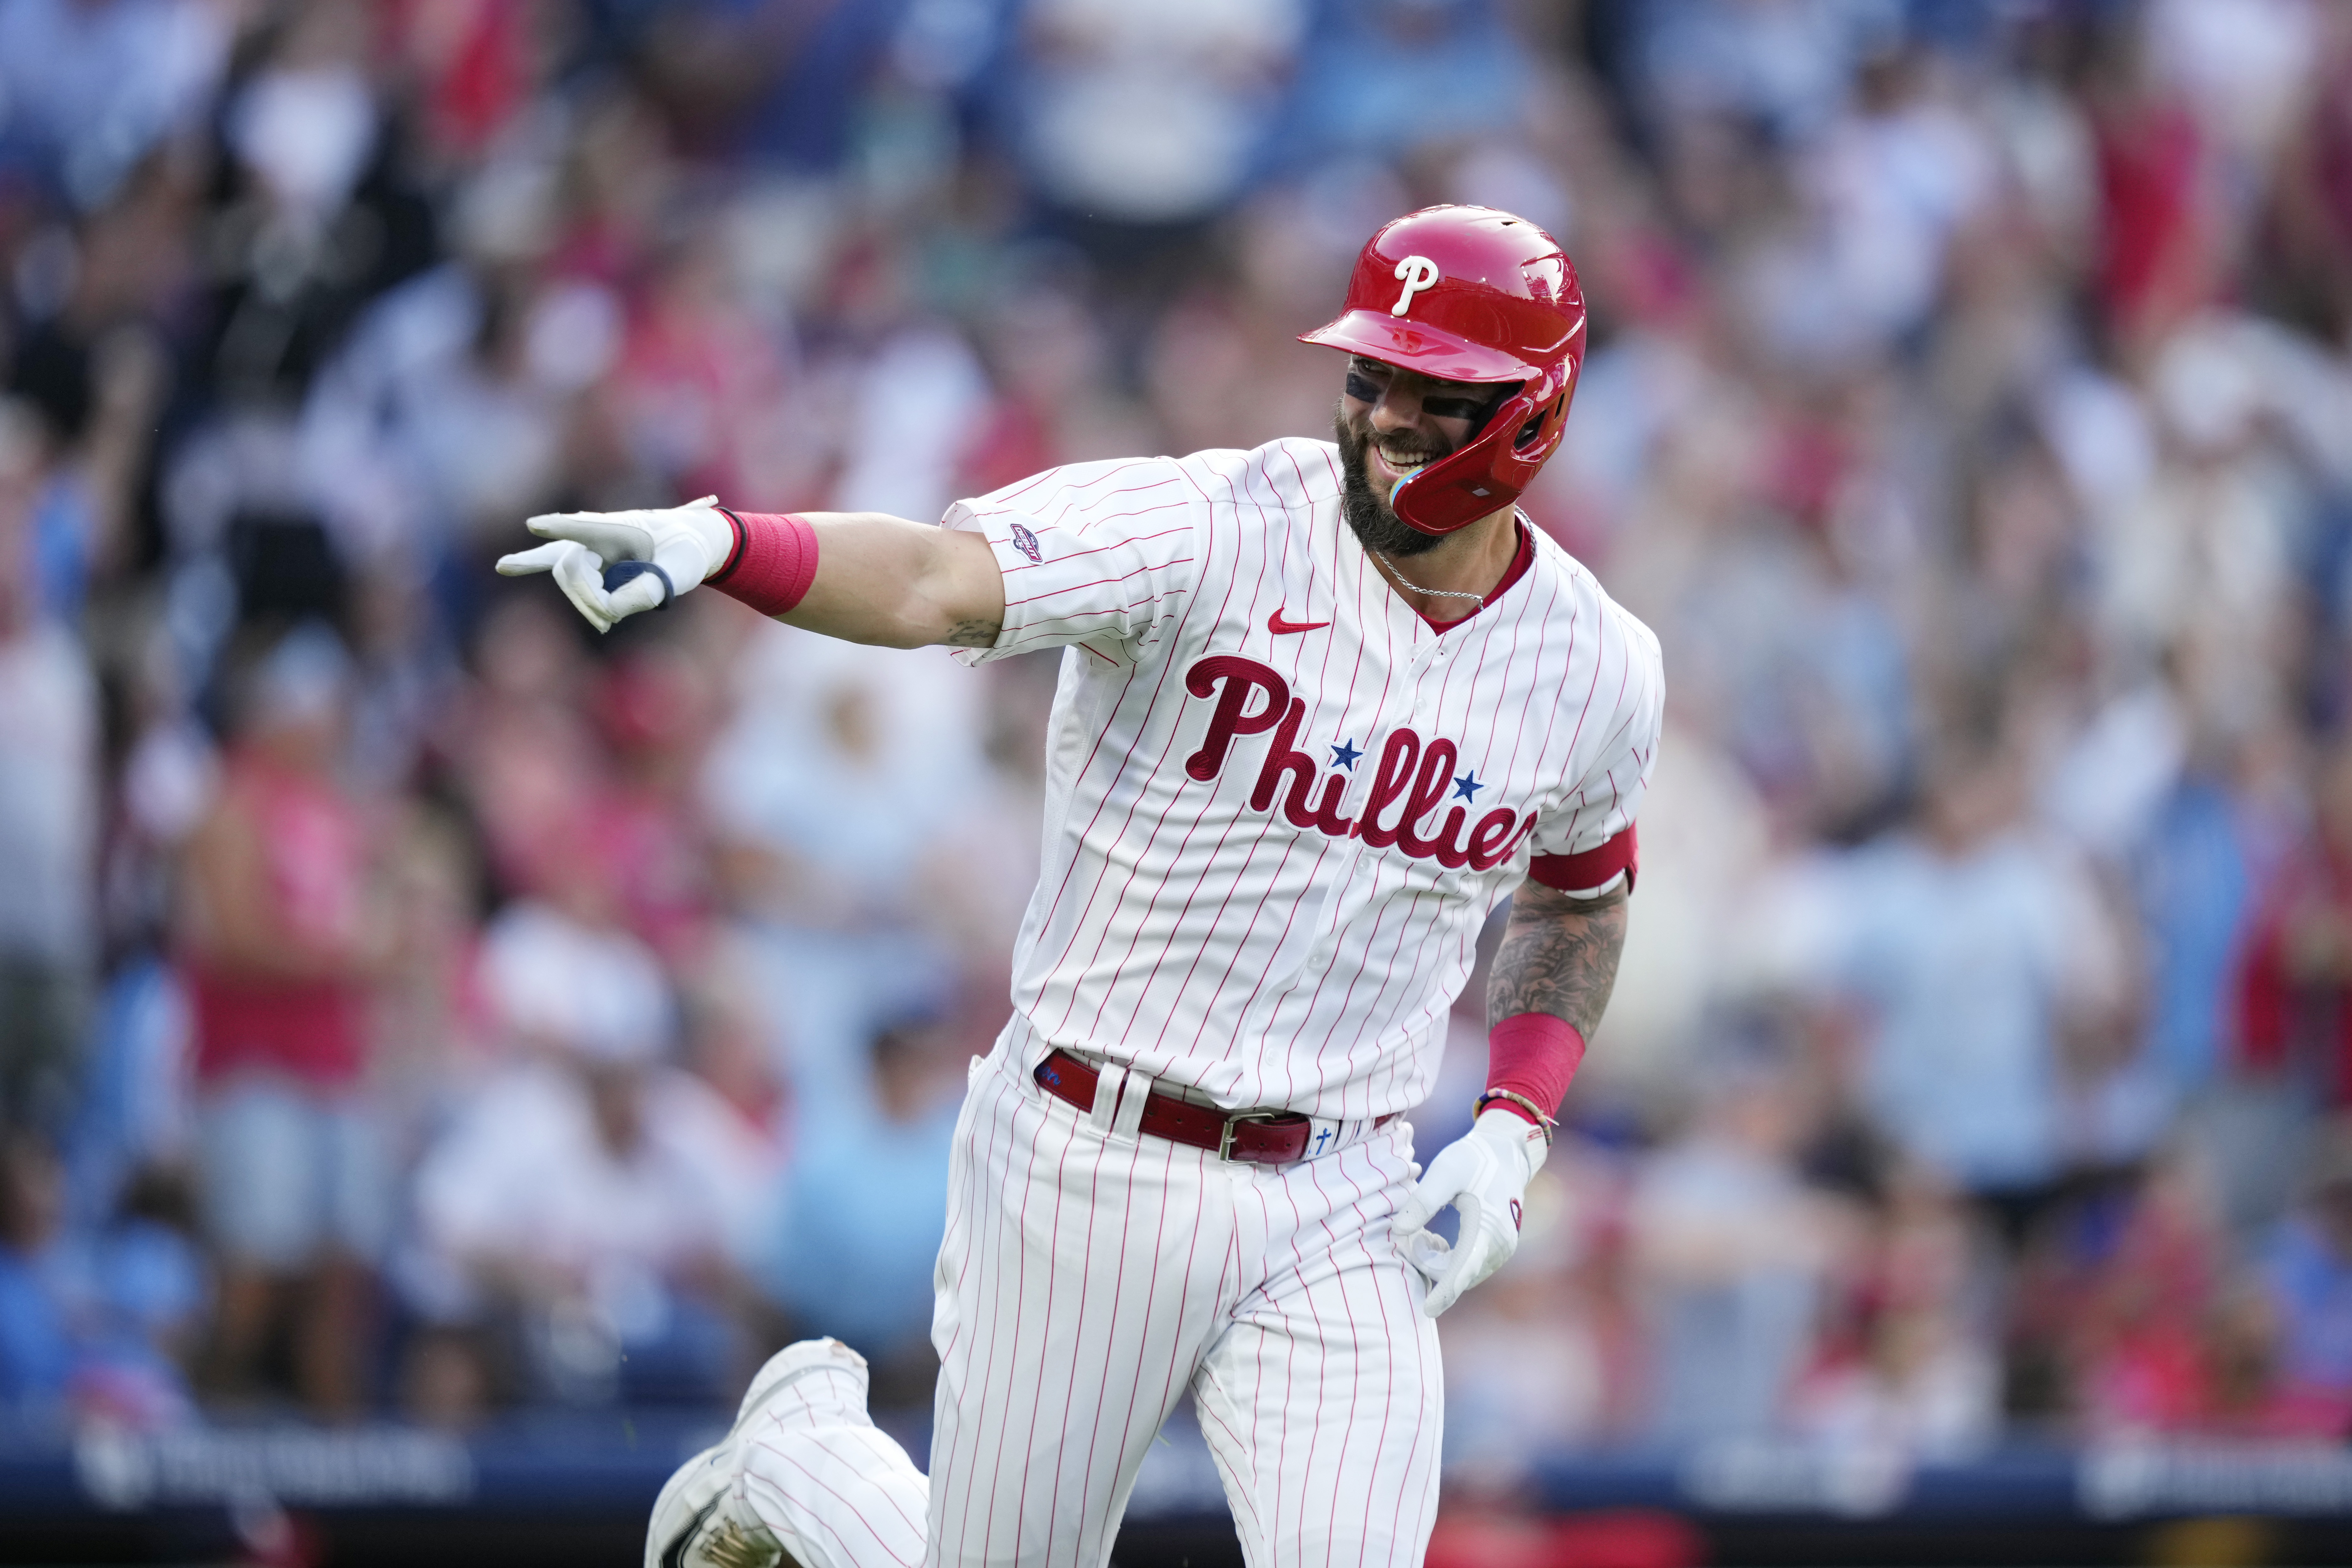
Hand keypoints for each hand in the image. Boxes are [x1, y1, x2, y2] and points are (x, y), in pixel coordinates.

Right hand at [496, 496, 734, 631]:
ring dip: (577, 596)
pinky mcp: (588, 557)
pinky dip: (529, 563)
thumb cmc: (686, 550)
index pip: (586, 527)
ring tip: (578, 609)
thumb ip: (646, 592)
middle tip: (605, 622)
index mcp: (624, 527)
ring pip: (562, 567)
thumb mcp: (677, 573)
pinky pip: (552, 559)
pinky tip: (504, 567)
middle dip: (582, 596)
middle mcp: (600, 532)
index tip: (534, 524)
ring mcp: (591, 544)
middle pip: (569, 565)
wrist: (692, 538)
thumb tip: (608, 613)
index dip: (560, 527)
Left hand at [1391, 1108, 1548, 1316]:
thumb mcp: (1446, 1170)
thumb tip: (1398, 1231)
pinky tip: (1437, 1240)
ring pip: (1463, 1273)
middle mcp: (1500, 1245)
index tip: (1428, 1310)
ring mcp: (1502, 1250)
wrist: (1507, 1154)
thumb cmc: (1474, 1159)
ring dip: (1438, 1263)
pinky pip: (1469, 1267)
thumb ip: (1423, 1201)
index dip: (1446, 1290)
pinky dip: (1449, 1261)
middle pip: (1458, 1273)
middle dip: (1429, 1265)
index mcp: (1488, 1226)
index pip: (1465, 1267)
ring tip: (1425, 1235)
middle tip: (1412, 1238)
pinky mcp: (1498, 1249)